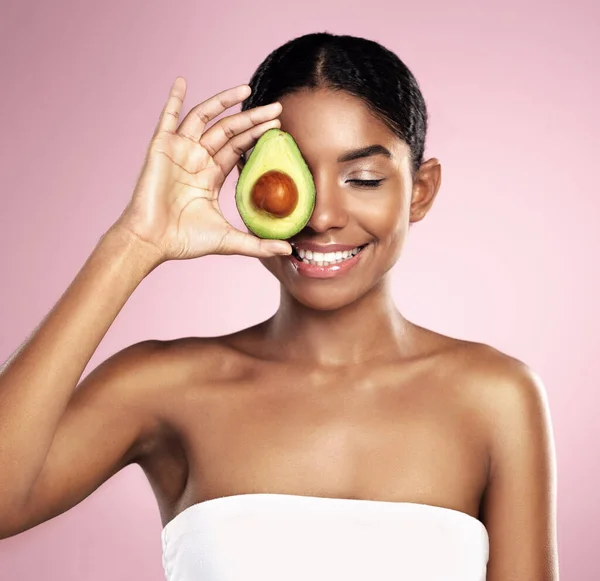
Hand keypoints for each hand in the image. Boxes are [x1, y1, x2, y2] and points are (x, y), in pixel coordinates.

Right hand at [112, 77, 291, 262]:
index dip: (256, 135)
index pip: (238, 147)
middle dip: (252, 118)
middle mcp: (197, 159)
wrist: (152, 241)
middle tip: (276, 108)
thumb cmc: (184, 241)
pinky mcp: (161, 148)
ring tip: (246, 89)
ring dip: (224, 102)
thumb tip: (288, 250)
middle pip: (228, 130)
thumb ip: (258, 244)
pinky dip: (173, 99)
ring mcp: (179, 151)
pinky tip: (181, 81)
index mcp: (211, 175)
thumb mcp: (228, 240)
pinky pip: (168, 118)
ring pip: (204, 117)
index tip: (277, 126)